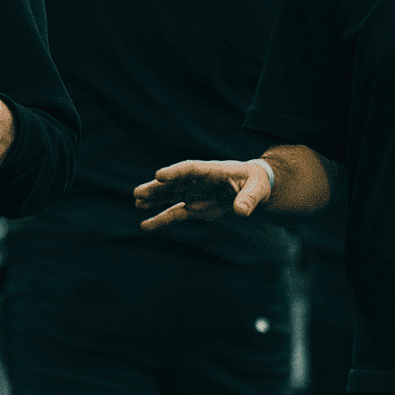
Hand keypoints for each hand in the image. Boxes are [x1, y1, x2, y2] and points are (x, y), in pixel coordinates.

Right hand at [134, 157, 272, 229]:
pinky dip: (160, 219)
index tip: (159, 175)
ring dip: (154, 200)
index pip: (191, 169)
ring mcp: (194, 194)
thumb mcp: (258, 189)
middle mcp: (198, 181)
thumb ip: (249, 199)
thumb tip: (241, 211)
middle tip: (138, 193)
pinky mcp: (194, 208)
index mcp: (213, 171)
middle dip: (157, 188)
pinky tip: (145, 225)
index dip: (175, 172)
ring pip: (170, 196)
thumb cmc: (257, 183)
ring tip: (137, 202)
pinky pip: (174, 213)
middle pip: (174, 183)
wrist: (254, 189)